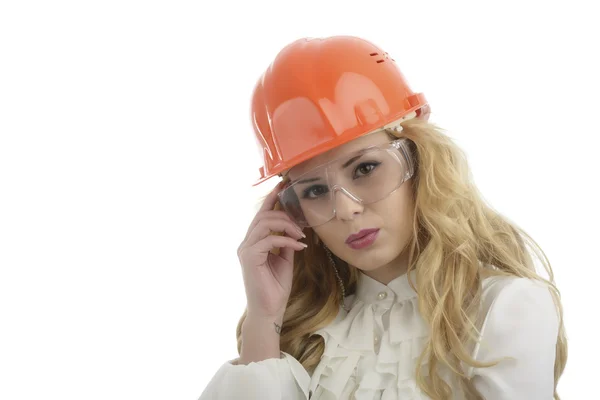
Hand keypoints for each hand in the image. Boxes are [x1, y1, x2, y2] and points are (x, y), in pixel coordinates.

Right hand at [237, 182, 306, 319]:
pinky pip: (269, 239)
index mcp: (254, 242)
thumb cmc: (275, 287)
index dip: (271, 198)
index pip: (262, 214)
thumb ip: (286, 242)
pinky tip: (299, 246)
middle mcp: (247, 243)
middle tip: (302, 223)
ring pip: (265, 223)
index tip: (283, 185)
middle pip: (263, 215)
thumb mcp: (285, 259)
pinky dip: (287, 240)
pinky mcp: (249, 257)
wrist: (270, 310)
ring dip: (287, 225)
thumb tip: (295, 228)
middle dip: (284, 212)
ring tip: (300, 234)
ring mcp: (246, 249)